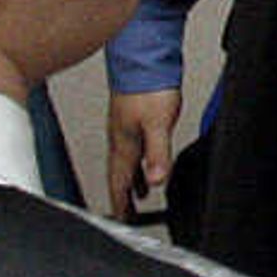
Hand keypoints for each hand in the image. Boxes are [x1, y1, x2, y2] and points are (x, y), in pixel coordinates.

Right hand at [106, 89, 179, 219]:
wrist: (144, 56)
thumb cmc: (148, 86)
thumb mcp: (158, 123)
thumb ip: (158, 152)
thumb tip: (156, 180)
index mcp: (124, 144)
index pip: (118, 182)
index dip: (120, 203)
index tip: (122, 220)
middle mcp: (121, 139)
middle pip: (119, 176)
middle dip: (123, 197)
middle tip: (127, 215)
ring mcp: (127, 128)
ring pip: (126, 163)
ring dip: (131, 181)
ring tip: (139, 195)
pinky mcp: (135, 117)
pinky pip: (134, 149)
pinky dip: (139, 162)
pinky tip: (148, 161)